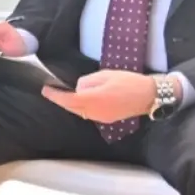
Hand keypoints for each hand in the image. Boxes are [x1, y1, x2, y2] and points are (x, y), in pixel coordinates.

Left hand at [43, 69, 158, 123]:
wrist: (148, 96)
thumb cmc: (129, 82)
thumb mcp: (105, 75)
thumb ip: (88, 82)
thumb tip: (78, 87)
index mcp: (94, 99)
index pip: (68, 99)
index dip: (55, 96)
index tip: (46, 89)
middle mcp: (95, 112)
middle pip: (72, 108)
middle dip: (61, 100)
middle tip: (52, 91)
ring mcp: (101, 118)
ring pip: (79, 112)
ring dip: (71, 104)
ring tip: (64, 94)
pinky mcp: (106, 119)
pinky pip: (88, 114)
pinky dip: (81, 107)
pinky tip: (80, 100)